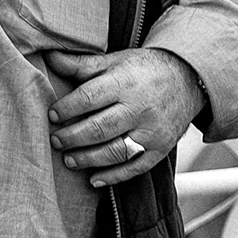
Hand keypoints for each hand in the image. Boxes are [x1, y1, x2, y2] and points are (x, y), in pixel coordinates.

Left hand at [46, 48, 206, 187]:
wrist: (187, 79)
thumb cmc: (144, 70)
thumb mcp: (115, 61)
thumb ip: (82, 64)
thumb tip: (50, 58)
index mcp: (125, 82)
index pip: (89, 98)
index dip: (67, 109)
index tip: (52, 115)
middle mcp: (140, 108)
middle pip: (100, 128)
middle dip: (72, 137)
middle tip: (56, 141)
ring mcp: (152, 131)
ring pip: (115, 151)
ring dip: (88, 159)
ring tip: (69, 160)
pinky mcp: (160, 148)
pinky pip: (135, 168)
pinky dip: (113, 177)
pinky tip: (94, 179)